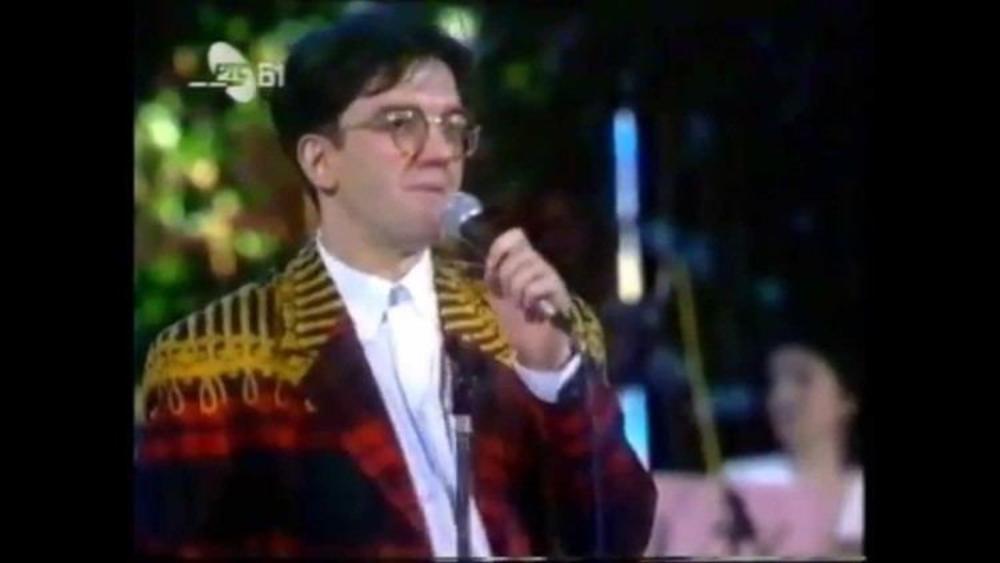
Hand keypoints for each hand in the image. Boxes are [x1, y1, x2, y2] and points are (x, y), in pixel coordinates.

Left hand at [483, 228, 572, 370]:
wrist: (535, 346)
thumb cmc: (516, 319)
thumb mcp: (498, 293)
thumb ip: (495, 271)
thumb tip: (493, 258)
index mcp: (522, 261)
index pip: (515, 235)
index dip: (500, 249)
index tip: (492, 272)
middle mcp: (538, 263)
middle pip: (518, 254)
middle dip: (505, 278)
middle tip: (509, 297)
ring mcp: (550, 275)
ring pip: (527, 268)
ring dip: (517, 291)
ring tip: (522, 305)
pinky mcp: (559, 291)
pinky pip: (537, 285)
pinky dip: (528, 299)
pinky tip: (531, 310)